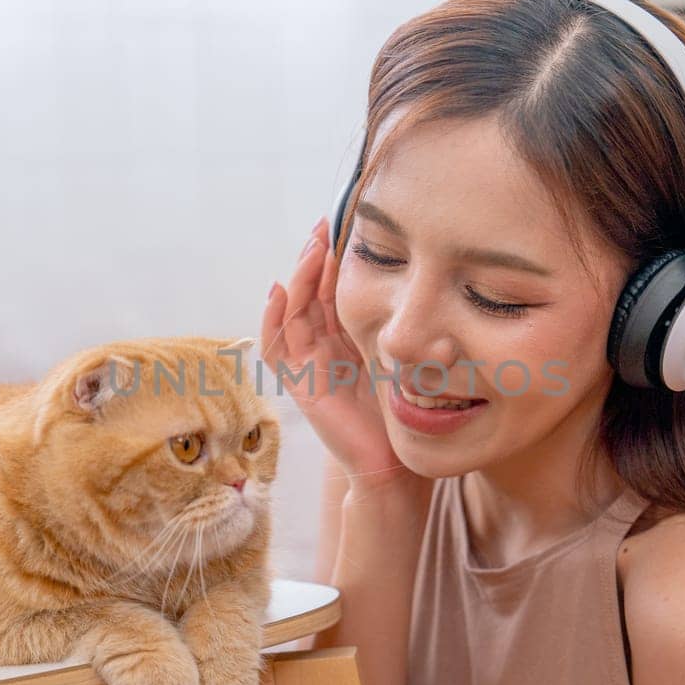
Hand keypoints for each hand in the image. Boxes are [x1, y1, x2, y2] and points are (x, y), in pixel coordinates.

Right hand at [261, 217, 416, 491]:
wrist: (395, 460)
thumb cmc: (403, 409)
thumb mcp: (400, 351)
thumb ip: (394, 321)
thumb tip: (411, 275)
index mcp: (346, 338)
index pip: (330, 288)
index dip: (332, 258)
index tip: (342, 224)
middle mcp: (323, 347)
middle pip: (307, 293)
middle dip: (313, 258)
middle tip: (323, 226)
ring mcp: (308, 365)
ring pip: (291, 313)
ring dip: (297, 278)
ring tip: (311, 250)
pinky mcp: (299, 385)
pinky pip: (276, 348)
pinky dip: (273, 319)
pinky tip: (280, 291)